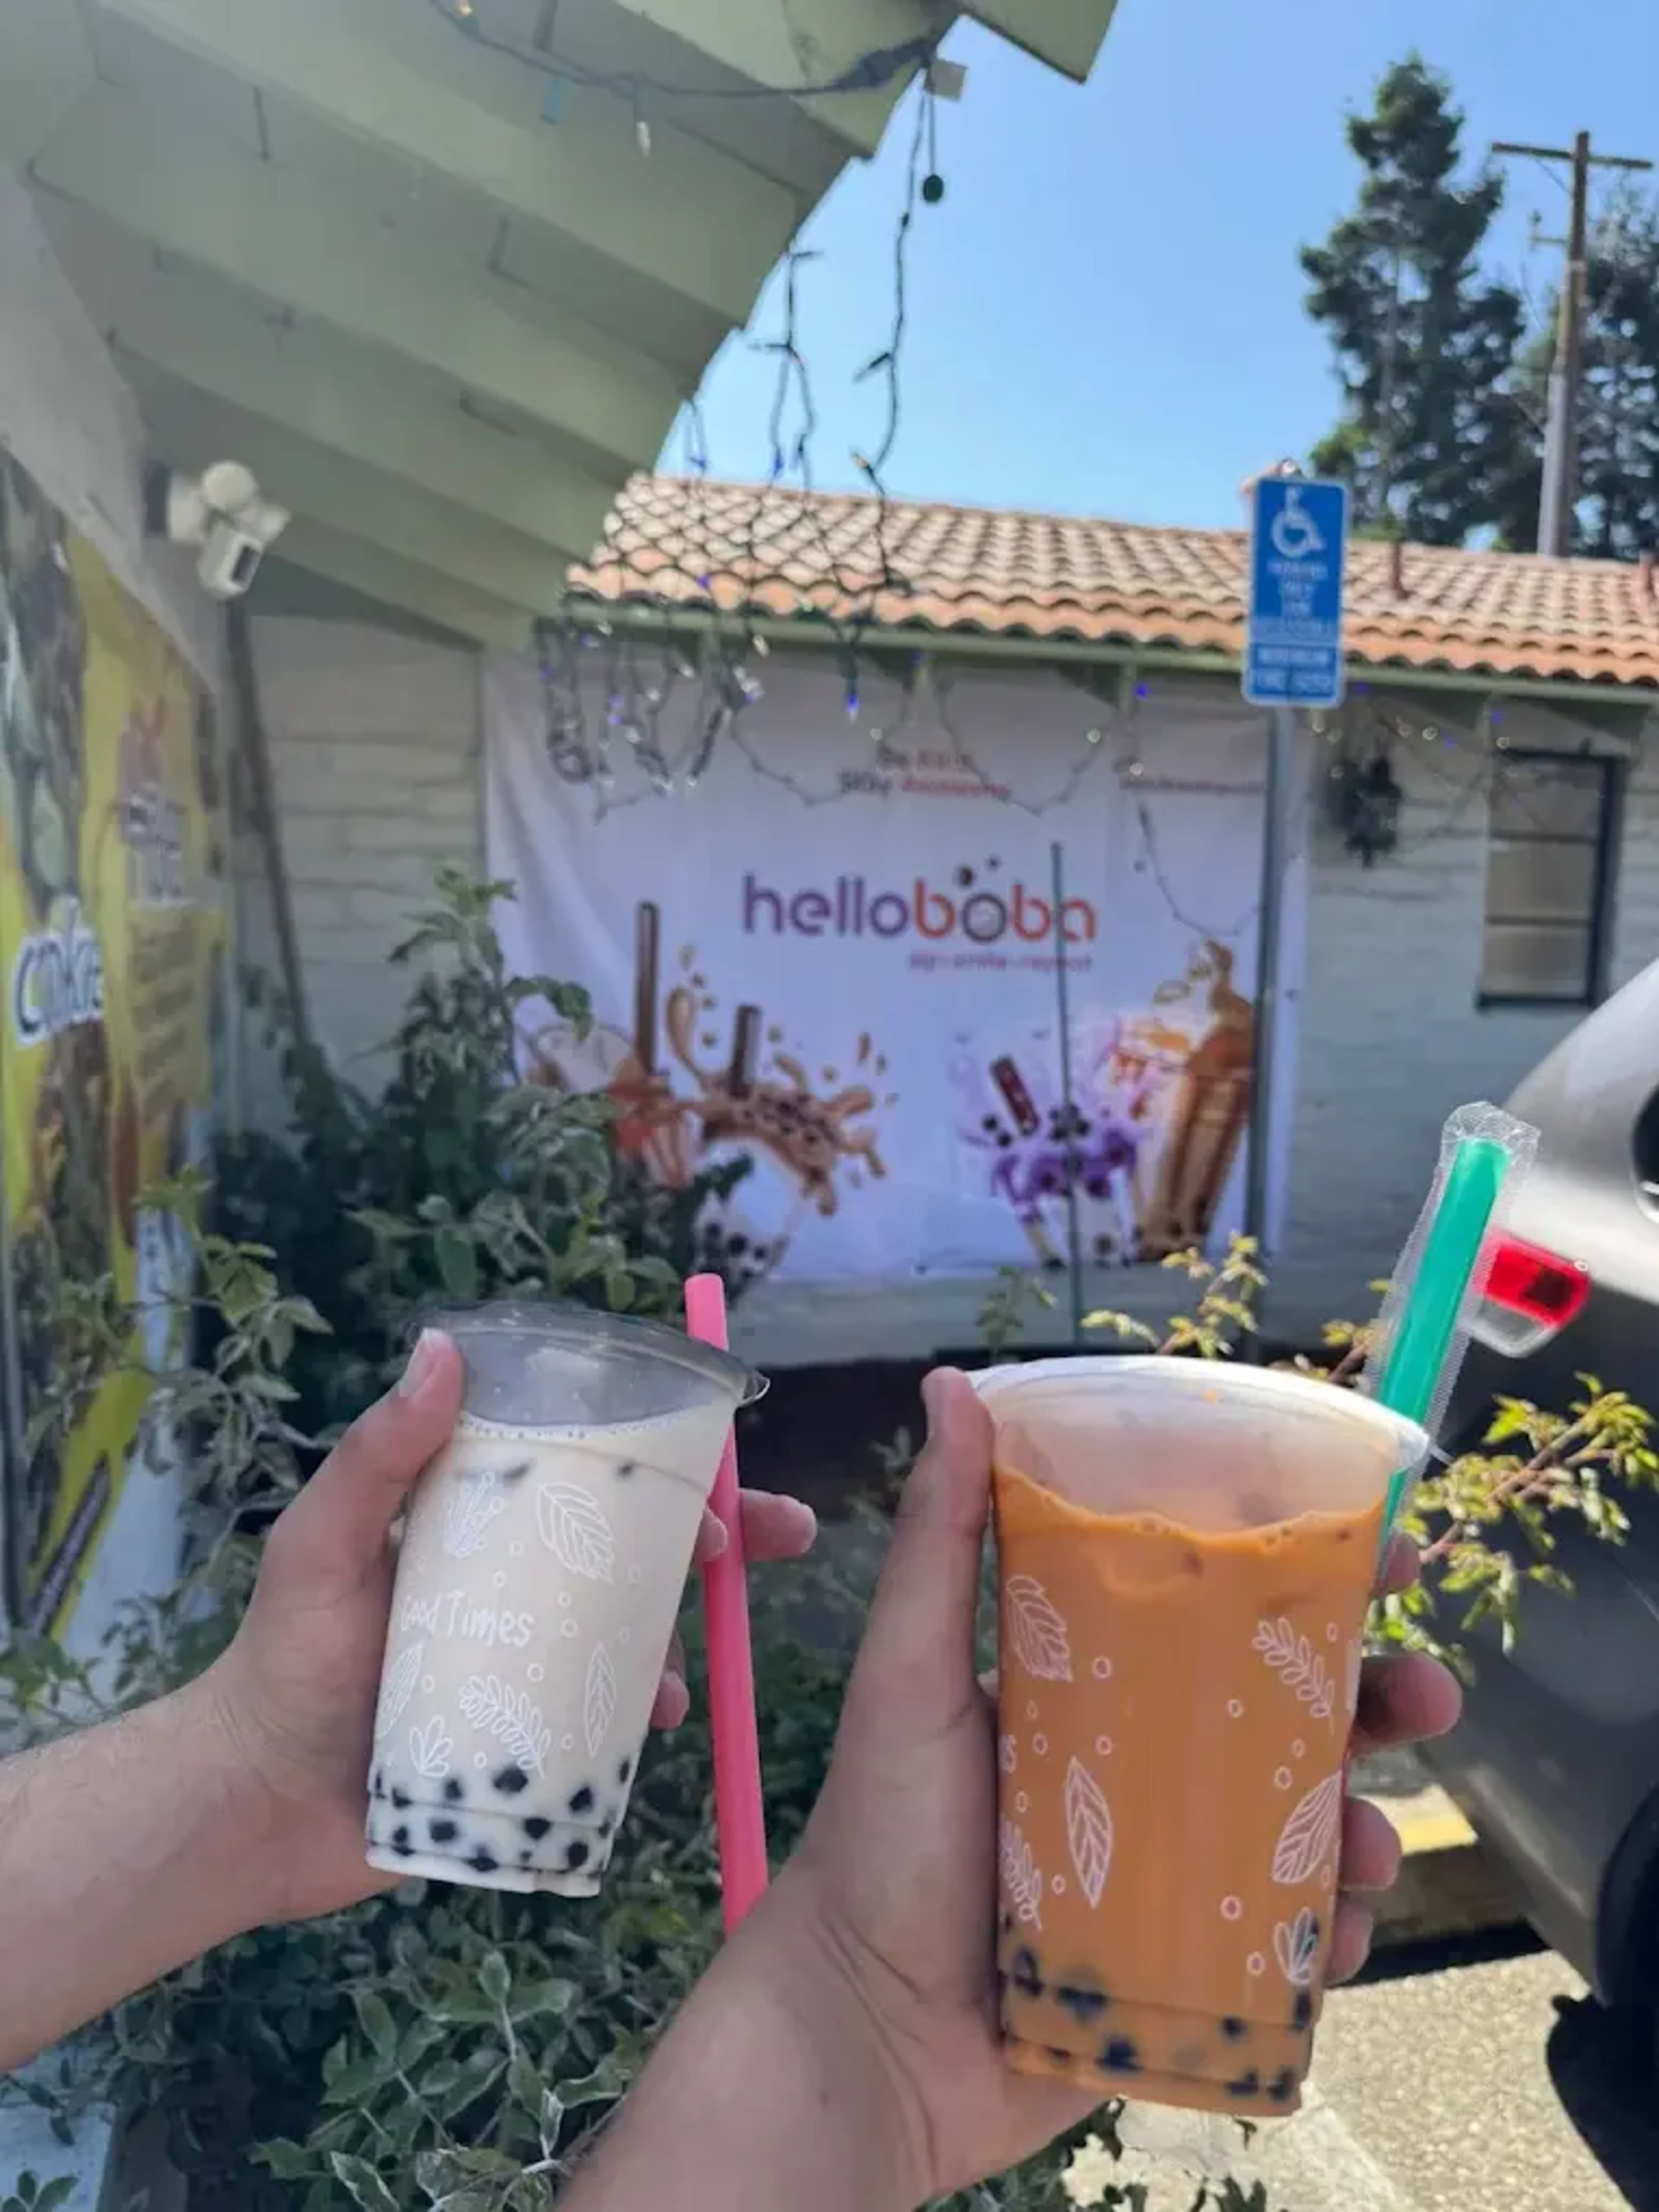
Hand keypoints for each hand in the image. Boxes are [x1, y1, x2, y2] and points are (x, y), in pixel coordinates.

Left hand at [201, 1329, 816, 1924]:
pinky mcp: (534, 1744)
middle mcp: (516, 1590)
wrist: (256, 1803)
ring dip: (684, 1640)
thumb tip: (442, 1346)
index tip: (720, 1462)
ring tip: (684, 1672)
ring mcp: (530, 1668)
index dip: (663, 1462)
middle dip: (722, 1539)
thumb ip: (379, 1454)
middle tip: (778, 1540)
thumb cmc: (286, 1658)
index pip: (586, 1474)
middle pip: (637, 1550)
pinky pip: (612, 1723)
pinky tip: (659, 1722)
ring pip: (637, 1637)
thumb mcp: (324, 1541)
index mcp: (481, 1529)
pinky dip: (648, 1715)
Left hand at [774, 1369, 1460, 2204]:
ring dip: (1365, 1826)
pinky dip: (1327, 1938)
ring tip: (1375, 1844)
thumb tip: (950, 1385)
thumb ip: (939, 1538)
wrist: (865, 2032)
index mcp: (1094, 1687)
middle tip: (1427, 1697)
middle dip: (1376, 1701)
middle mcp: (1141, 1769)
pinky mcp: (1186, 1967)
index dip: (1310, 1580)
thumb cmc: (881, 1838)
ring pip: (1305, 1830)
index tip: (1386, 1551)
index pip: (1219, 1614)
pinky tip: (1338, 1933)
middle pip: (1288, 1718)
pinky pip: (1286, 1944)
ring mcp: (1171, 1871)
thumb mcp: (909, 1673)